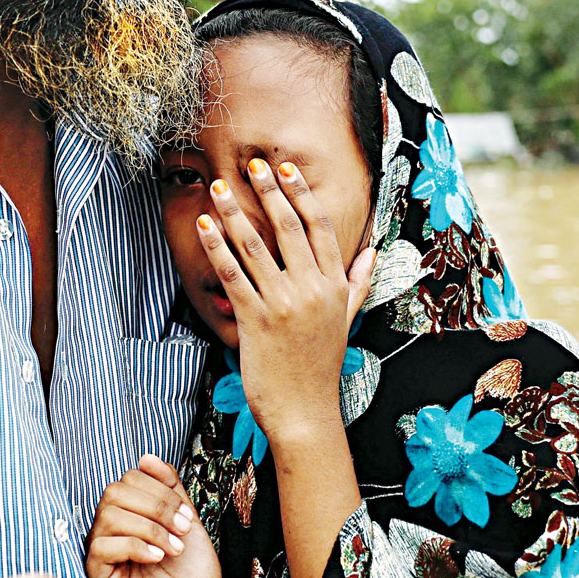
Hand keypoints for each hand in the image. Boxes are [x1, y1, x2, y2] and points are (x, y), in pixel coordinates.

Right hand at [85, 455, 220, 577]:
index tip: (187, 516)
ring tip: (174, 548)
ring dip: (149, 527)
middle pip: (115, 492)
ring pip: (108, 516)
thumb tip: (147, 457)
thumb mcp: (187, 519)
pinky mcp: (100, 577)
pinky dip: (134, 545)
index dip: (159, 490)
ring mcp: (104, 553)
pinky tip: (156, 558)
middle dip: (156, 506)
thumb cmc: (193, 573)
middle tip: (183, 529)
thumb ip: (169, 488)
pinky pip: (101, 547)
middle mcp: (112, 530)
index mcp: (131, 514)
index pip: (129, 479)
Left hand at [201, 159, 374, 447]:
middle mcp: (312, 290)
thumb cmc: (321, 367)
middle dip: (271, 192)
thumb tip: (372, 250)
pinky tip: (205, 226)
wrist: (305, 412)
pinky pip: (233, 275)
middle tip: (254, 164)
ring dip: (236, 212)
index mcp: (334, 286)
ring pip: (256, 246)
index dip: (302, 194)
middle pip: (290, 228)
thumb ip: (357, 282)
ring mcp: (284, 304)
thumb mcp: (346, 321)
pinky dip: (217, 247)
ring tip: (221, 187)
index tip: (287, 170)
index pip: (321, 228)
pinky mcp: (257, 320)